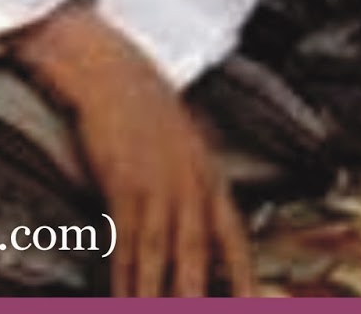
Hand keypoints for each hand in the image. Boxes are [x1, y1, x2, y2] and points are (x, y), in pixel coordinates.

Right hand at [9, 2, 255, 296]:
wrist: (110, 70)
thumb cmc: (145, 110)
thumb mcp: (184, 146)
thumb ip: (196, 187)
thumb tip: (203, 230)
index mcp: (209, 178)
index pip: (234, 240)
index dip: (243, 279)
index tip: (250, 304)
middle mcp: (189, 185)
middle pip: (196, 257)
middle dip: (195, 296)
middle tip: (194, 312)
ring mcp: (156, 185)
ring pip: (158, 256)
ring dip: (154, 296)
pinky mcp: (122, 183)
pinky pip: (125, 241)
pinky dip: (124, 276)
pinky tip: (121, 297)